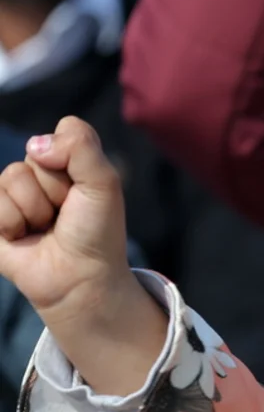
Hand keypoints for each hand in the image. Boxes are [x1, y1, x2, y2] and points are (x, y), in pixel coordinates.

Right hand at [0, 116, 164, 394]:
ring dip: (33, 209)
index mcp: (68, 162)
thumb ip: (81, 146)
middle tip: (65, 215)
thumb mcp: (104, 184)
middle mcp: (38, 174)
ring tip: (44, 228)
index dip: (76, 163)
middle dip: (54, 189)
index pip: (63, 133)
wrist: (80, 279)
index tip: (87, 193)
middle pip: (34, 157)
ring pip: (11, 177)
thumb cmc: (97, 234)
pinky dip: (11, 222)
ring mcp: (13, 195)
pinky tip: (23, 237)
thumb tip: (35, 144)